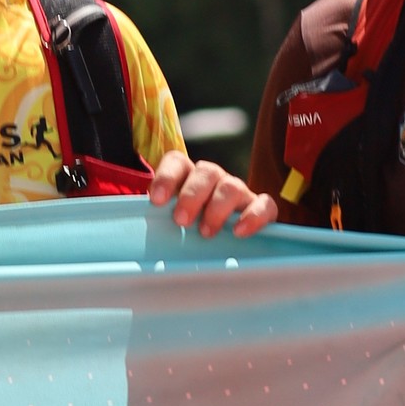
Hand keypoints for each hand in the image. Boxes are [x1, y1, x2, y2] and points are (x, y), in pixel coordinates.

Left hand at [149, 149, 277, 239]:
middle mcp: (213, 178)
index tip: (157, 201)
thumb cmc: (185, 231)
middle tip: (181, 221)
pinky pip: (265, 205)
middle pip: (206, 172)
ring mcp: (238, 191)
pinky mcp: (261, 208)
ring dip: (218, 208)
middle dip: (192, 195)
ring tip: (206, 232)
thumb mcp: (166, 223)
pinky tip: (239, 232)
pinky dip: (254, 216)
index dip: (167, 177)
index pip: (176, 161)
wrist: (215, 243)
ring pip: (232, 186)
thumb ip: (155, 220)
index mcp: (186, 176)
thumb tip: (139, 232)